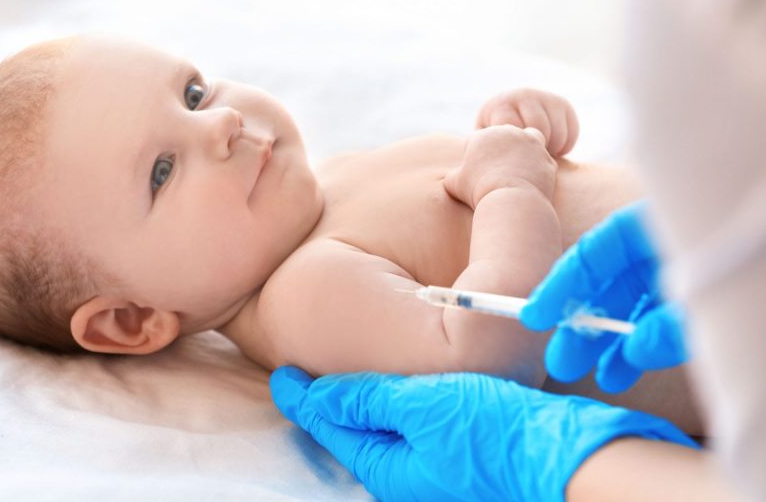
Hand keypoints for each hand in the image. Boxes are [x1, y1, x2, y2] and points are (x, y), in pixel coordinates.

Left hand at [270, 367, 697, 501]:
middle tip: (308, 378)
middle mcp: (411, 478)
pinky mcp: (467, 460)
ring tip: (349, 384)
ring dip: (365, 409)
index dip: (304, 399)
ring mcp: (440, 473)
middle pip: (357, 437)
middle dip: (330, 409)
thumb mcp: (424, 409)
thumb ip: (370, 402)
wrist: (572, 463)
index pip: (333, 429)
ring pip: (388, 436)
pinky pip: (419, 435)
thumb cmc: (496, 435)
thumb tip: (314, 399)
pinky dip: (402, 413)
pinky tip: (409, 397)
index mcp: (392, 469)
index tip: (282, 375)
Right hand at [443, 125, 556, 209]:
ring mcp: (531, 143)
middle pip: (503, 136)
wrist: (511, 200)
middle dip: (500, 149)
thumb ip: (452, 176)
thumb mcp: (454, 184)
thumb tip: (451, 178)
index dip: (474, 155)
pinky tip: (531, 181)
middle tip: (497, 169)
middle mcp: (509, 133)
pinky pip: (542, 160)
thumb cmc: (479, 191)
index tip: (475, 171)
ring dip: (524, 149)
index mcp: (484, 135)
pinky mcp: (547, 158)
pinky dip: (538, 168)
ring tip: (518, 169)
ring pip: (528, 139)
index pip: (476, 140)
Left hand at [477, 88, 579, 156]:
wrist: (512, 123)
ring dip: (550, 151)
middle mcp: (522, 95)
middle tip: (528, 162)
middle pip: (538, 129)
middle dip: (535, 151)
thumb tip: (458, 174)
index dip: (516, 152)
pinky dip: (564, 148)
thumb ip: (478, 153)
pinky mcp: (563, 104)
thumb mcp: (482, 145)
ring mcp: (544, 97)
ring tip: (538, 158)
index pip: (514, 130)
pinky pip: (570, 133)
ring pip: (556, 133)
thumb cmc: (493, 146)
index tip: (512, 161)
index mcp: (500, 105)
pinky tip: (552, 152)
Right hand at [521, 202, 688, 392]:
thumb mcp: (713, 299)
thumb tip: (634, 350)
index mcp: (658, 225)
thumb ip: (675, 326)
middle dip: (579, 324)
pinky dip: (635, 350)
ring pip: (628, 308)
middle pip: (609, 283)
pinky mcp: (694, 302)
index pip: (596, 251)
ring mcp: (680, 274)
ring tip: (577, 372)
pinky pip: (654, 325)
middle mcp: (664, 247)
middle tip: (556, 360)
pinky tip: (616, 374)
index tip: (533, 317)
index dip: (560, 285)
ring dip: (602, 342)